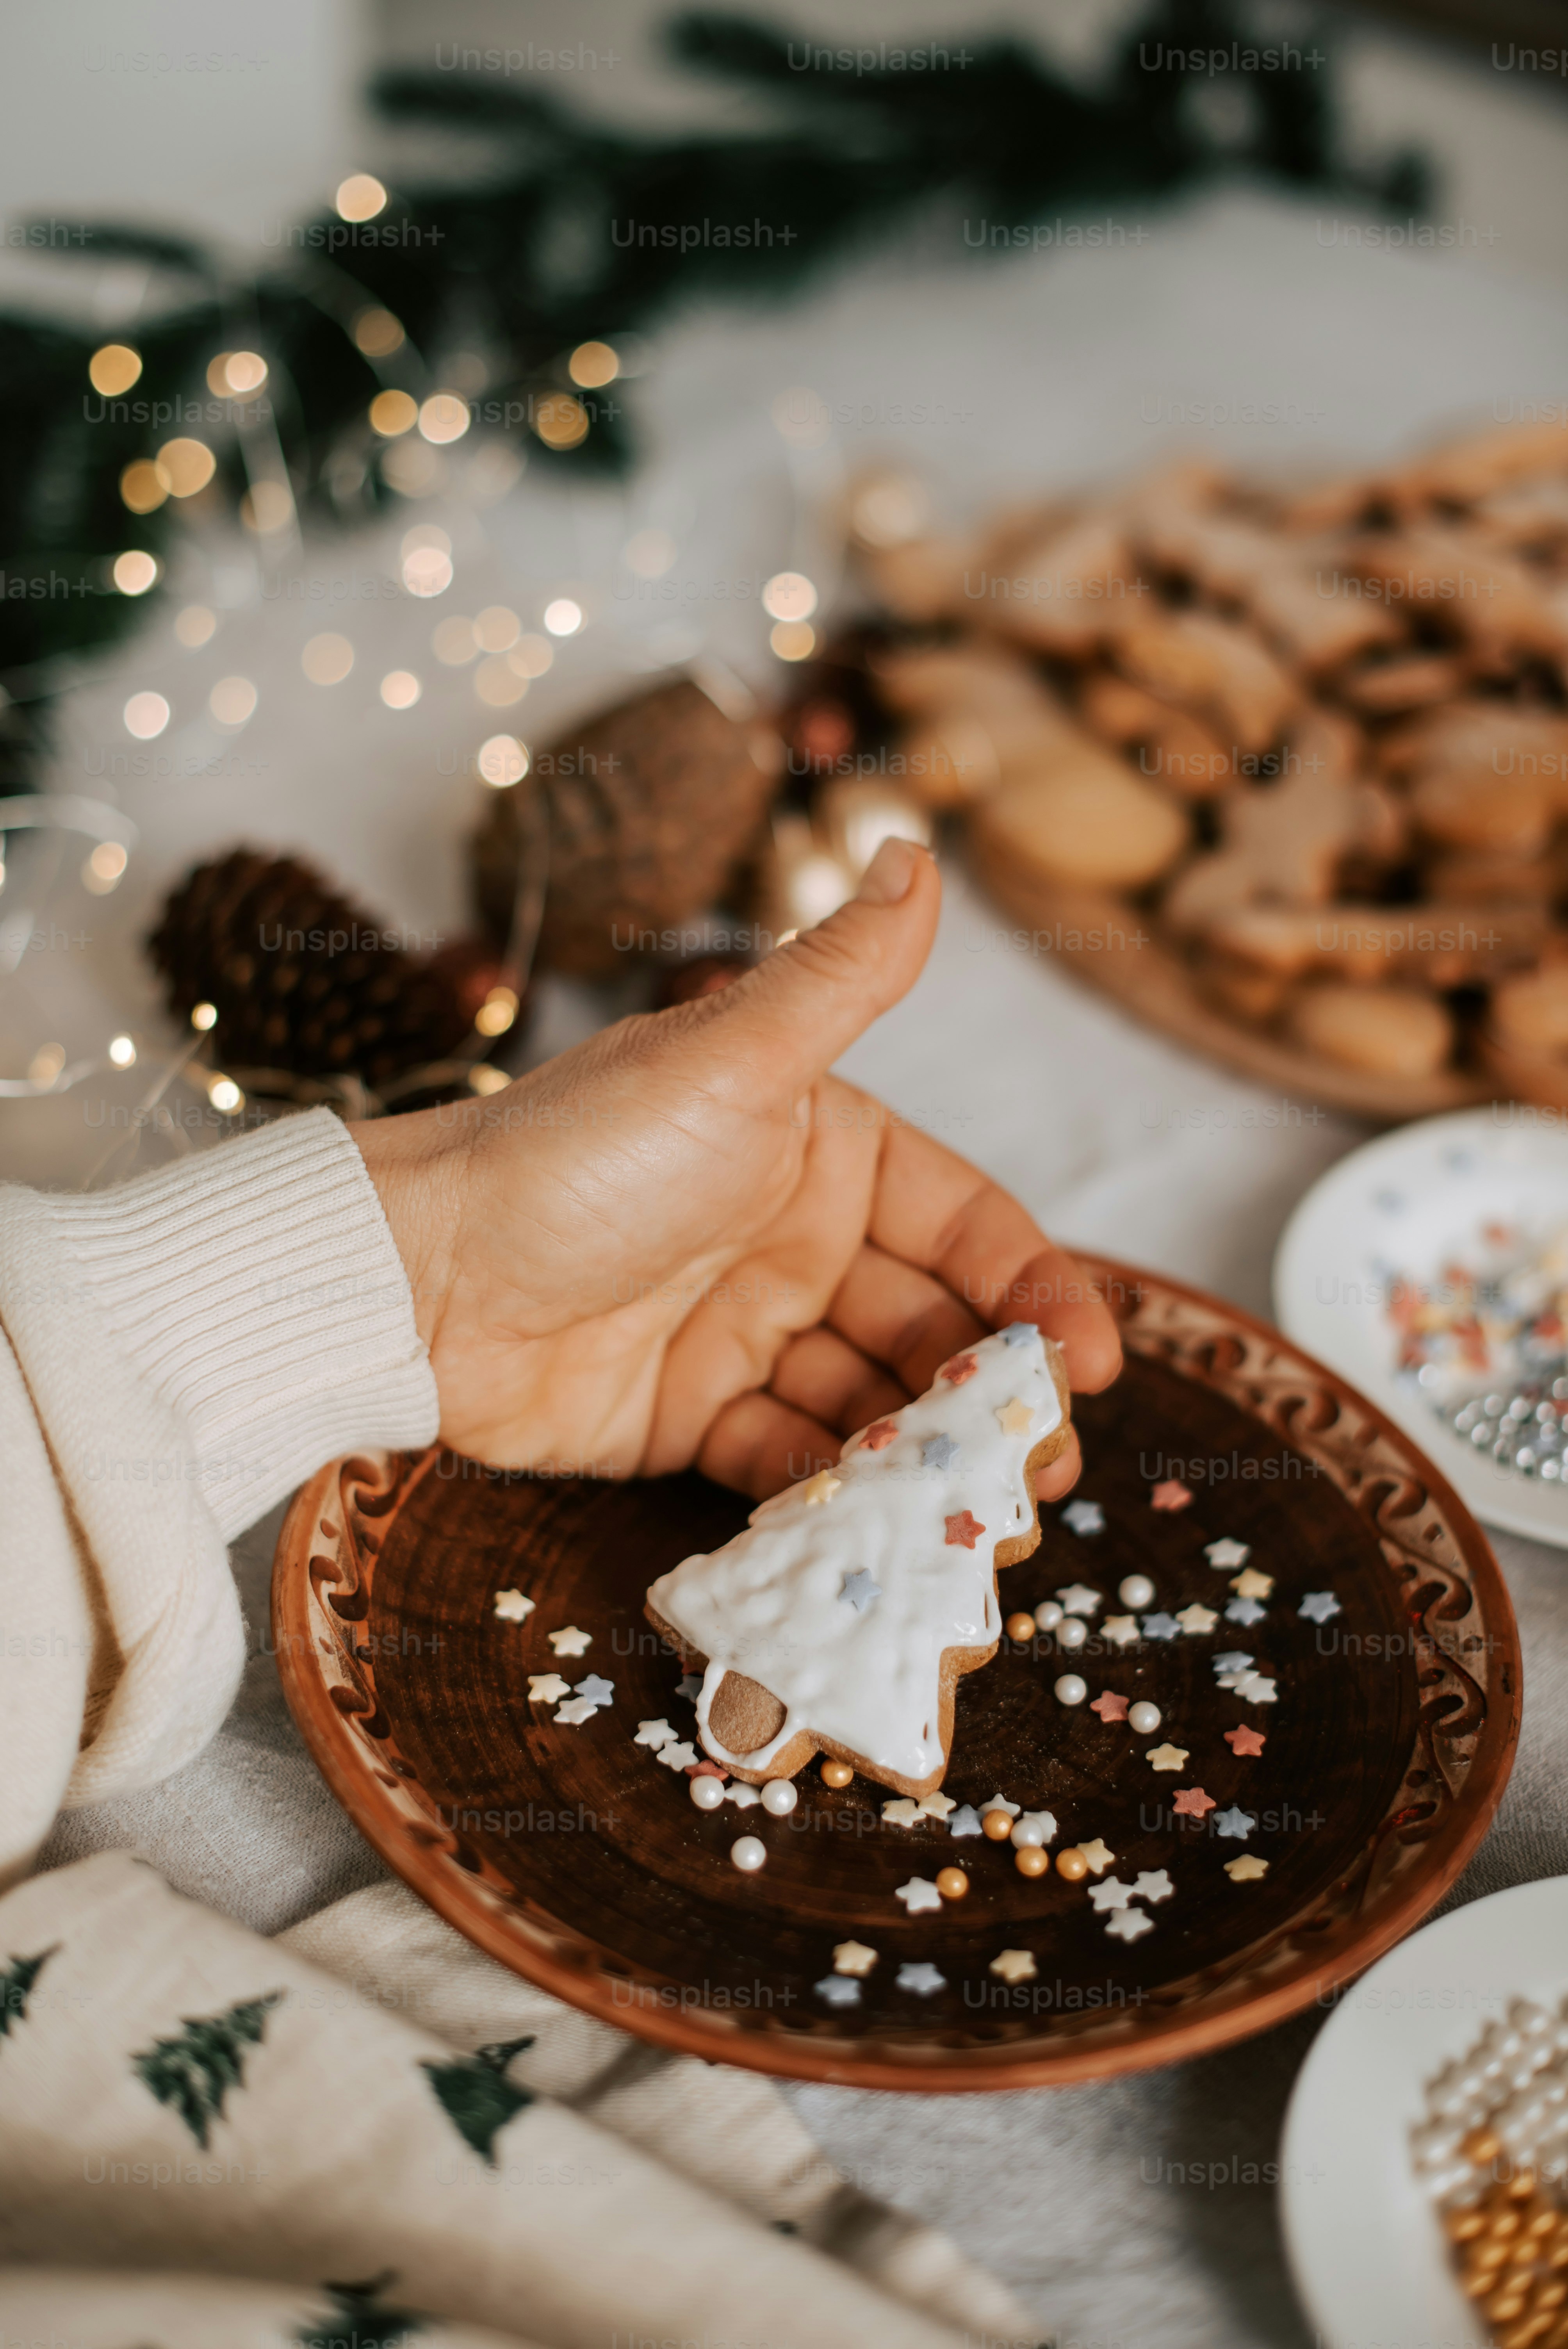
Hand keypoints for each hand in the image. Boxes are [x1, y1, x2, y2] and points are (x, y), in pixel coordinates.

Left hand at [352, 838, 1120, 1499]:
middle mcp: (794, 1239)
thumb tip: (917, 851)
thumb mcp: (731, 1060)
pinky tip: (871, 1524)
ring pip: (871, 1400)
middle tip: (1041, 1468)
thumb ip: (841, 975)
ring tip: (978, 1520)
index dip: (1037, 1289)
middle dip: (994, 1394)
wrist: (420, 1277)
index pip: (966, 1223)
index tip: (1085, 1360)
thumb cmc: (574, 1154)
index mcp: (821, 1149)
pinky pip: (789, 1457)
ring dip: (927, 1455)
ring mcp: (744, 1331)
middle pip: (933, 1324)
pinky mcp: (692, 1414)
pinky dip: (832, 1490)